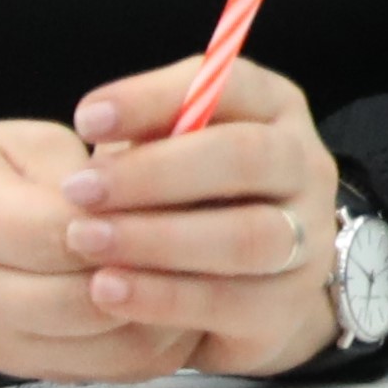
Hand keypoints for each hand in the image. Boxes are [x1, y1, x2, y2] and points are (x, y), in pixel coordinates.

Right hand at [0, 122, 206, 378]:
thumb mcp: (26, 142)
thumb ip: (89, 168)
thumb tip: (165, 186)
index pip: (57, 233)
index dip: (128, 219)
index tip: (187, 194)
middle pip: (81, 302)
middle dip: (156, 271)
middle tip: (216, 238)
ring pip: (101, 347)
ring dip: (164, 314)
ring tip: (209, 271)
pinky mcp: (19, 368)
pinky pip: (104, 371)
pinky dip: (153, 342)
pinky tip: (183, 302)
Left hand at [57, 52, 348, 377]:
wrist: (243, 282)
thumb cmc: (188, 196)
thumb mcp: (170, 149)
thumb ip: (147, 131)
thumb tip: (97, 121)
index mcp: (276, 111)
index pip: (232, 84)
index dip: (157, 98)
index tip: (86, 120)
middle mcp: (306, 167)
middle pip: (247, 157)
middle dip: (155, 173)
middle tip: (78, 190)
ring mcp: (308, 238)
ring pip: (247, 235)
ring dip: (157, 238)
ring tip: (85, 241)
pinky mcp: (289, 304)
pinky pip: (232, 302)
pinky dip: (164, 298)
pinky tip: (106, 290)